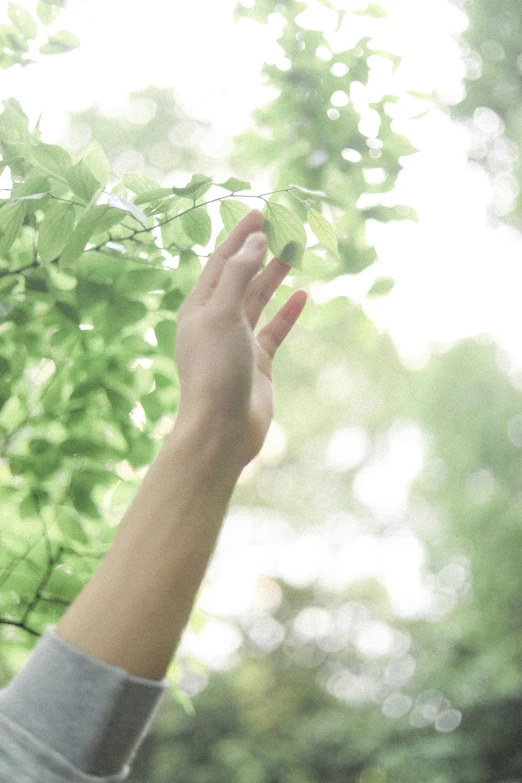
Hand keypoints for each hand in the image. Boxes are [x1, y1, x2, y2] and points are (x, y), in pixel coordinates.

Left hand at [174, 208, 307, 468]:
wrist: (222, 429)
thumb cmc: (215, 371)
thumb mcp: (223, 314)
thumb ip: (239, 276)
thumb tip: (254, 241)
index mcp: (198, 307)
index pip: (221, 261)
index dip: (240, 236)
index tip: (260, 213)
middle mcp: (216, 321)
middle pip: (241, 277)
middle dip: (260, 252)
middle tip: (284, 227)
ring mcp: (237, 342)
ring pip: (259, 300)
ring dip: (275, 276)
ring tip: (295, 251)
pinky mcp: (257, 362)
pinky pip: (274, 329)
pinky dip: (288, 312)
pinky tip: (303, 295)